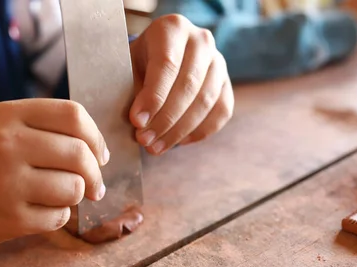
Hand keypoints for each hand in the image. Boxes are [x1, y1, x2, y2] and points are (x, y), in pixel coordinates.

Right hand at [0, 99, 108, 246]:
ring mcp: (9, 183)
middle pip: (80, 154)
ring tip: (63, 197)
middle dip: (95, 173)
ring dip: (76, 195)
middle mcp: (9, 145)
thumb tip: (97, 150)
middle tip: (94, 185)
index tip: (99, 154)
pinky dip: (59, 216)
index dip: (96, 137)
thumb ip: (44, 126)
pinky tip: (43, 212)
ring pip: (73, 188)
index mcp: (9, 115)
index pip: (73, 115)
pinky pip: (58, 217)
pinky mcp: (11, 219)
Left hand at [129, 14, 233, 154]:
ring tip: (155, 147)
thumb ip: (134, 91)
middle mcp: (201, 41)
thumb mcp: (129, 67)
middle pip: (188, 85)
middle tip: (144, 140)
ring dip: (179, 131)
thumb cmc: (139, 64)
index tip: (137, 122)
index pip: (166, 65)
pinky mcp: (227, 84)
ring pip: (206, 102)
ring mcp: (218, 62)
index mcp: (172, 29)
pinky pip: (221, 112)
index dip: (152, 97)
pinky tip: (178, 142)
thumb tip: (140, 123)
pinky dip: (200, 131)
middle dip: (165, 119)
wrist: (159, 58)